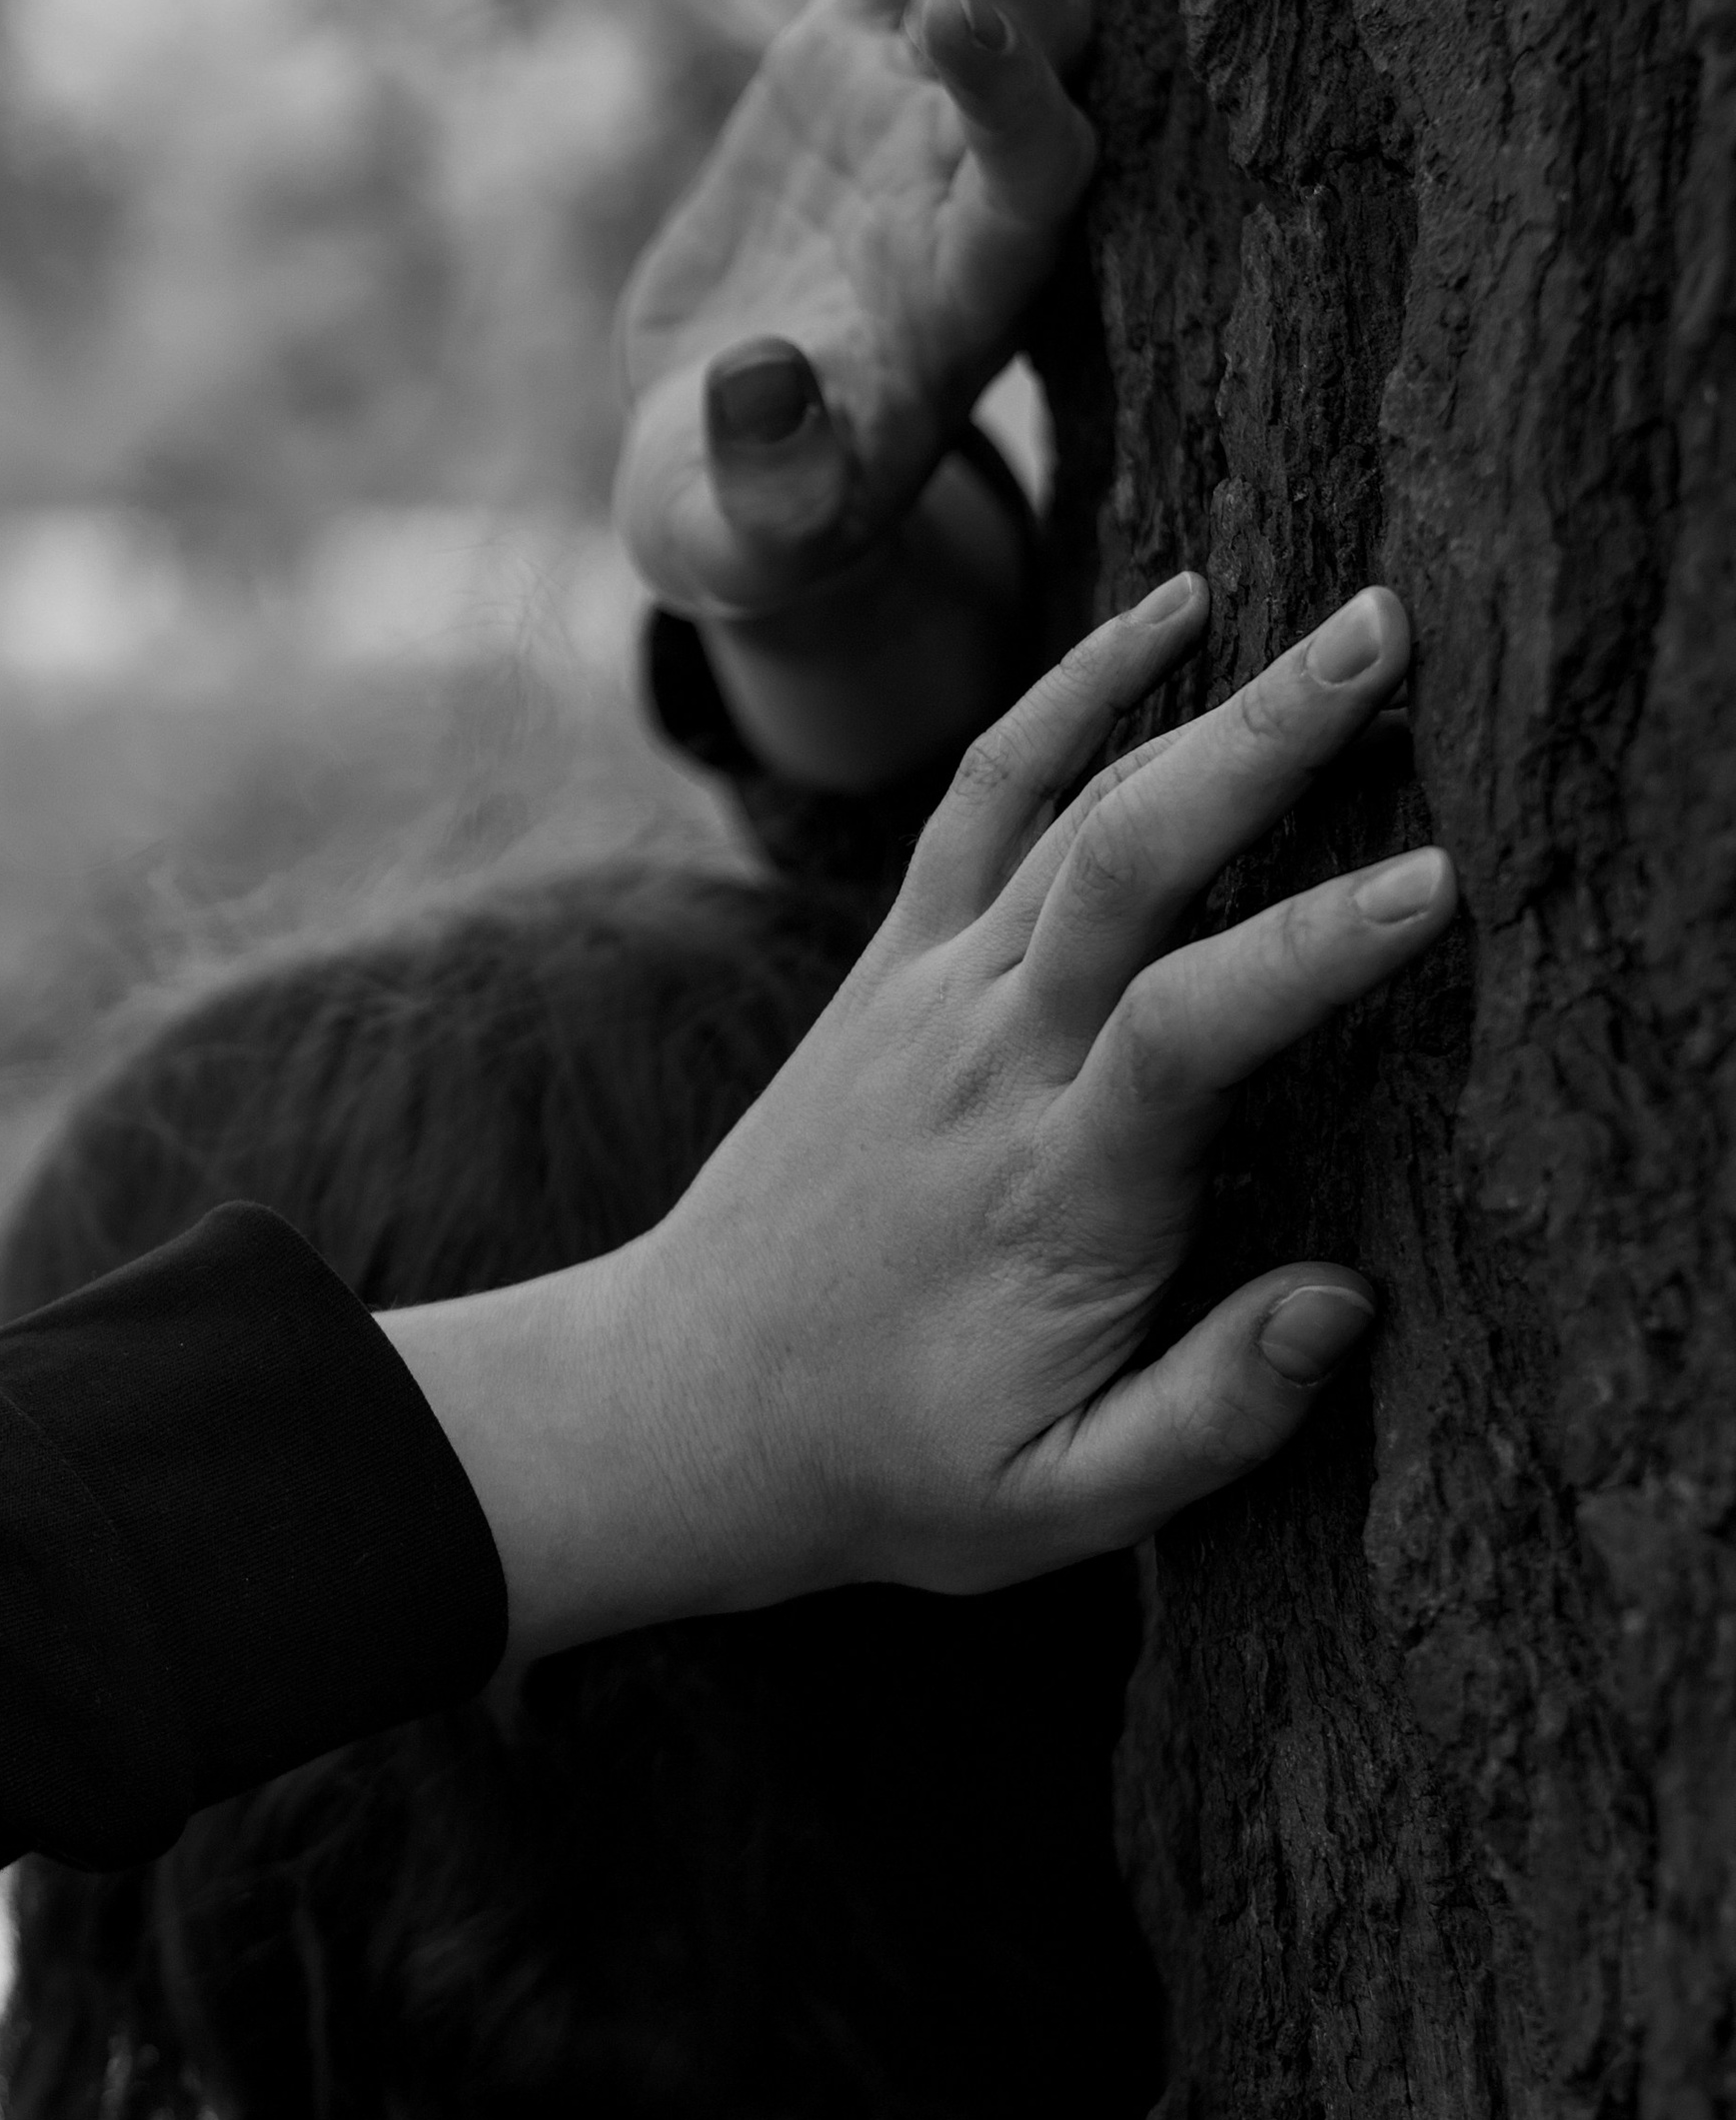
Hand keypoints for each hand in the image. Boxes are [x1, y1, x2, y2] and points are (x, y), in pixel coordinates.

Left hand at [386, 580, 1455, 1646]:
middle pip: (1126, 868)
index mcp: (1053, 1200)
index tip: (1432, 881)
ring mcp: (931, 998)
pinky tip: (1169, 612)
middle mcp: (987, 1068)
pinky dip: (1070, 693)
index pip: (1186, 1036)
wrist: (687, 1406)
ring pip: (1073, 815)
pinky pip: (982, 796)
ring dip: (1207, 703)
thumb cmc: (897, 1466)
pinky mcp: (894, 964)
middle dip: (1263, 745)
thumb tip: (1347, 1301)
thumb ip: (1210, 1413)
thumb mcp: (1056, 1507)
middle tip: (1394, 643)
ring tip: (1350, 619)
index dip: (1304, 950)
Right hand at [615, 0, 1093, 632]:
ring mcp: (921, 110)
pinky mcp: (853, 61)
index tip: (951, 25)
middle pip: (1042, 40)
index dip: (1012, 96)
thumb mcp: (745, 535)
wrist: (722, 466)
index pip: (1040, 178)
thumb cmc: (748, 529)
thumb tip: (766, 380)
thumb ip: (771, 476)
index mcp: (972, 300)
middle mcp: (974, 187)